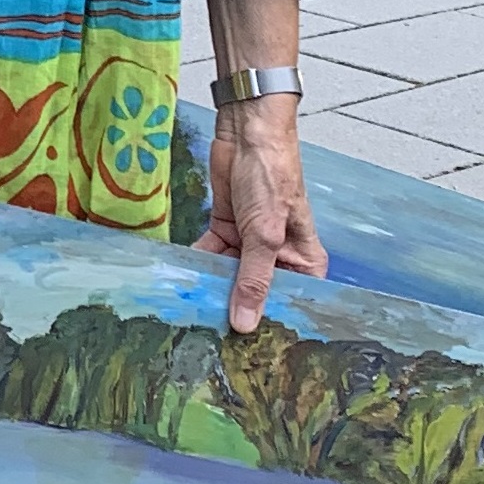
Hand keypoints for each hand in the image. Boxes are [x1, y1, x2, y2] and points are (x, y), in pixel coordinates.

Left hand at [193, 99, 327, 332]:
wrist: (247, 131)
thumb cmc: (272, 174)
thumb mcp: (264, 233)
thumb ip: (253, 279)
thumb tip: (245, 323)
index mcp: (303, 261)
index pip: (289, 302)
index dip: (270, 323)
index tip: (249, 352)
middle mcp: (279, 257)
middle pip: (255, 293)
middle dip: (234, 308)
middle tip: (211, 338)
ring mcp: (250, 244)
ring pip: (228, 277)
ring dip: (210, 288)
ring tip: (189, 313)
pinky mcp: (226, 231)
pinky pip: (209, 257)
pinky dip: (196, 266)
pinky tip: (180, 281)